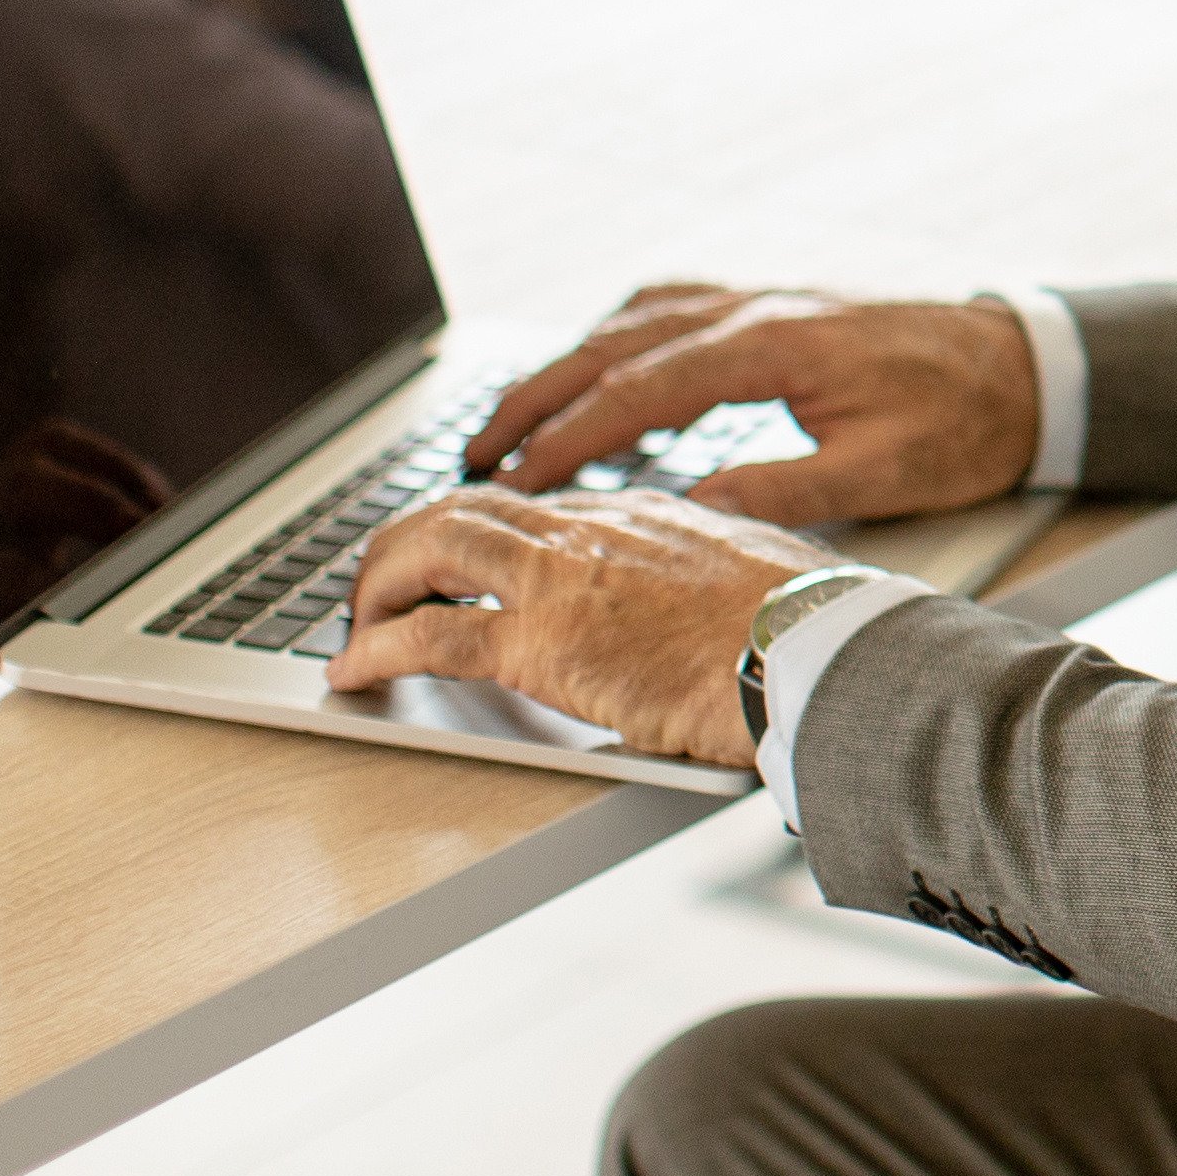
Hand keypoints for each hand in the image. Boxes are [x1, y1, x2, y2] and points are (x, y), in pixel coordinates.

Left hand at [324, 488, 818, 765]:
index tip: (450, 561)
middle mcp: (594, 528)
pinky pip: (433, 638)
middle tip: (379, 589)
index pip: (532, 503)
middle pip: (464, 509)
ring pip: (431, 550)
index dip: (473, 529)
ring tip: (356, 624)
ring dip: (379, 586)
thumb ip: (713, 568)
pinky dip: (379, 650)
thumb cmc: (809, 629)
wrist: (820, 654)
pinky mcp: (547, 644)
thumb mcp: (756, 573)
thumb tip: (708, 589)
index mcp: (644, 511)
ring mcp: (564, 580)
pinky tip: (357, 672)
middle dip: (403, 545)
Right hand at [460, 282, 1038, 523]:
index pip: (641, 389)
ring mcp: (764, 299)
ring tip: (517, 425)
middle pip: (615, 345)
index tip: (512, 478)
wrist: (1028, 363)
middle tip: (473, 452)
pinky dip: (623, 342)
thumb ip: (780, 491)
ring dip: (569, 367)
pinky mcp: (776, 307)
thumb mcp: (878, 474)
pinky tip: (607, 378)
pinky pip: (674, 310)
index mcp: (775, 347)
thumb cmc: (966, 420)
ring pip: (636, 321)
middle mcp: (757, 308)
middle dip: (536, 397)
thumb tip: (686, 514)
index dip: (568, 436)